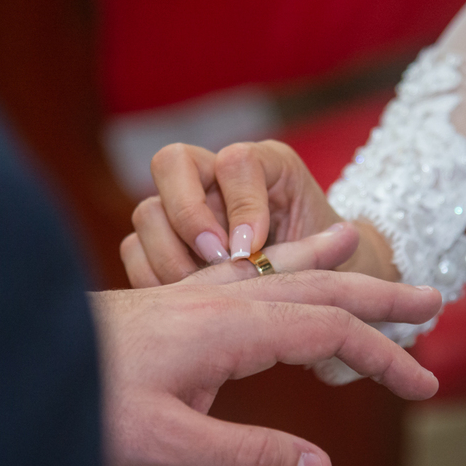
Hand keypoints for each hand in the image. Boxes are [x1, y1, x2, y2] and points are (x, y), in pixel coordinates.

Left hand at [92, 229, 439, 465]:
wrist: (19, 361)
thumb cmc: (84, 405)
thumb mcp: (165, 444)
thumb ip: (244, 457)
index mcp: (231, 327)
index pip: (330, 332)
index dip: (383, 356)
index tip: (424, 386)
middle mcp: (221, 298)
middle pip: (319, 288)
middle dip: (379, 296)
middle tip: (435, 297)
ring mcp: (197, 294)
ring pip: (281, 270)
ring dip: (331, 266)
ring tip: (362, 241)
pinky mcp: (176, 301)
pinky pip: (242, 270)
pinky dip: (272, 259)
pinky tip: (268, 256)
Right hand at [121, 141, 397, 286]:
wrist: (317, 292)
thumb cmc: (329, 265)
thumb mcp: (330, 251)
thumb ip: (310, 246)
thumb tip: (300, 243)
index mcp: (261, 166)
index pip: (236, 162)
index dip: (242, 203)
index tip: (253, 249)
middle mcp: (213, 177)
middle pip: (171, 162)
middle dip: (188, 212)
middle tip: (214, 258)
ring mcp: (179, 209)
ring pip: (148, 212)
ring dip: (172, 255)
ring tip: (204, 292)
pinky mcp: (157, 244)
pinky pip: (134, 252)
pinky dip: (155, 279)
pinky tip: (186, 302)